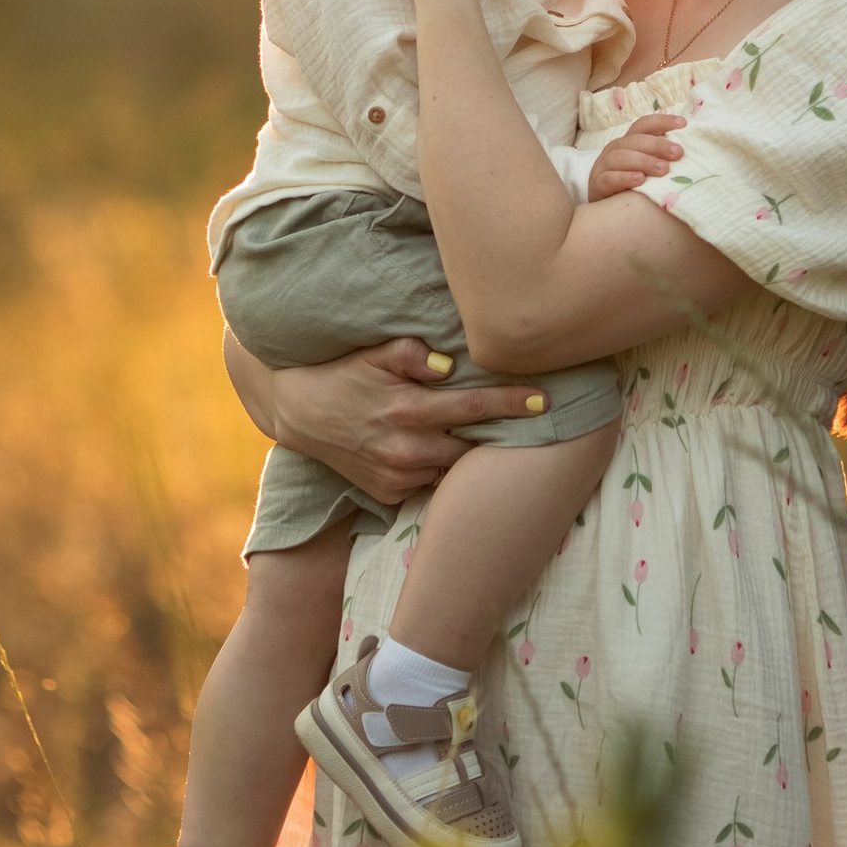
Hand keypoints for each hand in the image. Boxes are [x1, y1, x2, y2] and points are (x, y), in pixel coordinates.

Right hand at [259, 337, 545, 507]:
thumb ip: (413, 354)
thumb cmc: (345, 373)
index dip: (512, 404)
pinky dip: (438, 468)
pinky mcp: (389, 494)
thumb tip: (449, 365)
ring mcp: (397, 476)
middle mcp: (406, 449)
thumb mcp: (375, 353)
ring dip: (466, 453)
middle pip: (472, 445)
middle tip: (526, 420)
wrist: (301, 412)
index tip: (545, 401)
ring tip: (484, 438)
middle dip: (497, 435)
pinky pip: (429, 483)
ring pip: (452, 469)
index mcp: (408, 409)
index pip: (474, 408)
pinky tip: (438, 451)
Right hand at [585, 111, 686, 202]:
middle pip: (635, 140)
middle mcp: (615, 150)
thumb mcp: (644, 167)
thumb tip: (688, 150)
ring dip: (644, 161)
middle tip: (678, 153)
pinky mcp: (598, 185)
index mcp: (628, 141)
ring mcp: (603, 166)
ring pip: (621, 157)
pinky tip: (640, 180)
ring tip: (663, 169)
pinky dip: (625, 177)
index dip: (663, 121)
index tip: (684, 123)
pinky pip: (609, 179)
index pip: (644, 125)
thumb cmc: (630, 184)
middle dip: (658, 145)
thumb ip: (661, 157)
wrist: (601, 207)